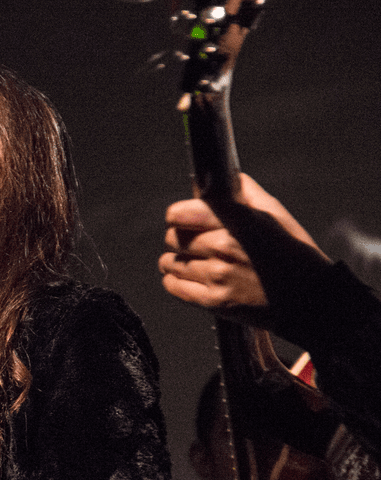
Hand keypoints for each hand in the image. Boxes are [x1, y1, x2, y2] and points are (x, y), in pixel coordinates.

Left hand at [160, 173, 326, 320]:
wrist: (311, 298)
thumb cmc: (294, 254)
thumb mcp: (276, 216)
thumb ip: (244, 193)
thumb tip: (219, 178)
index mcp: (239, 222)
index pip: (181, 213)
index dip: (177, 215)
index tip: (180, 218)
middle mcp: (224, 247)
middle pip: (172, 237)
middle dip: (180, 238)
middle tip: (194, 243)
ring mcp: (218, 276)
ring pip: (169, 262)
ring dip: (177, 261)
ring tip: (195, 261)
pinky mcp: (214, 301)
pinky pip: (173, 286)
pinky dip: (176, 281)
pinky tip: (192, 278)